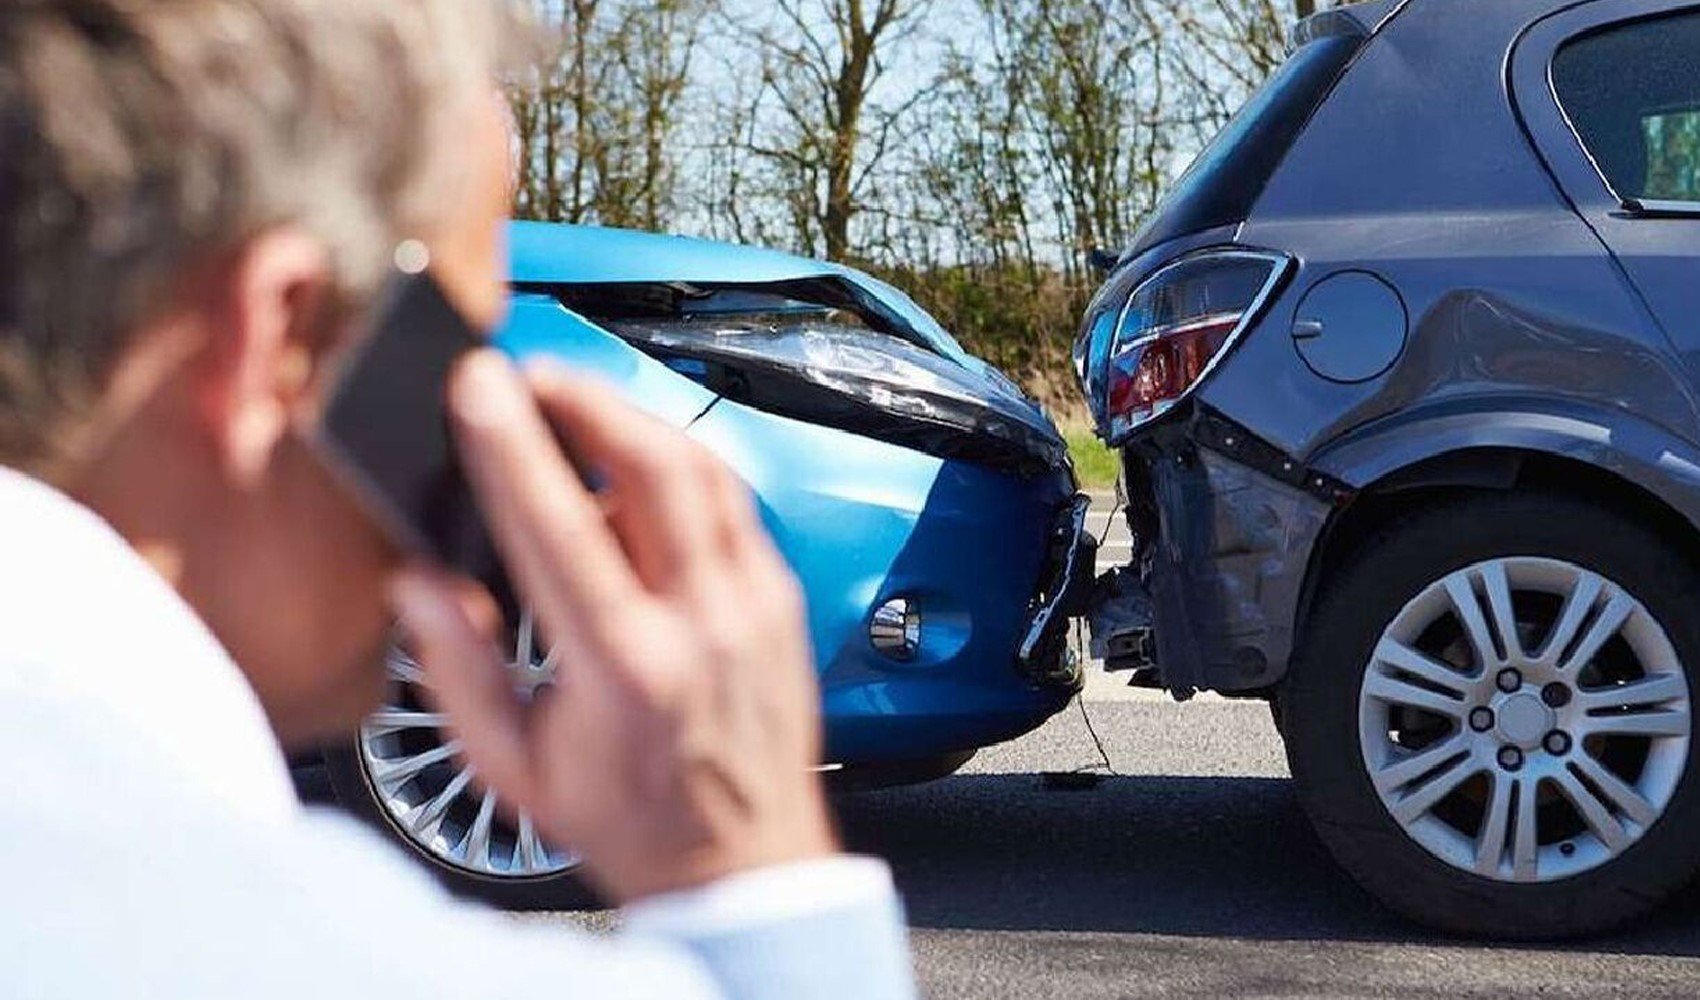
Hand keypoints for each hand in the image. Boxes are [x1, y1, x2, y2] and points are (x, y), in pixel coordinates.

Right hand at [389, 351, 836, 901]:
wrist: (744, 864)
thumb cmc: (630, 820)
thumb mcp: (515, 768)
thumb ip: (458, 670)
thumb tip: (417, 583)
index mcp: (626, 669)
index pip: (562, 526)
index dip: (513, 445)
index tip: (478, 386)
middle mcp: (703, 623)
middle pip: (654, 466)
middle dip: (585, 397)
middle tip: (530, 374)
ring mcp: (755, 604)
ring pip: (704, 469)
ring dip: (634, 418)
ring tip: (575, 403)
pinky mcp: (782, 597)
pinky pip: (732, 501)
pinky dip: (679, 465)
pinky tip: (636, 465)